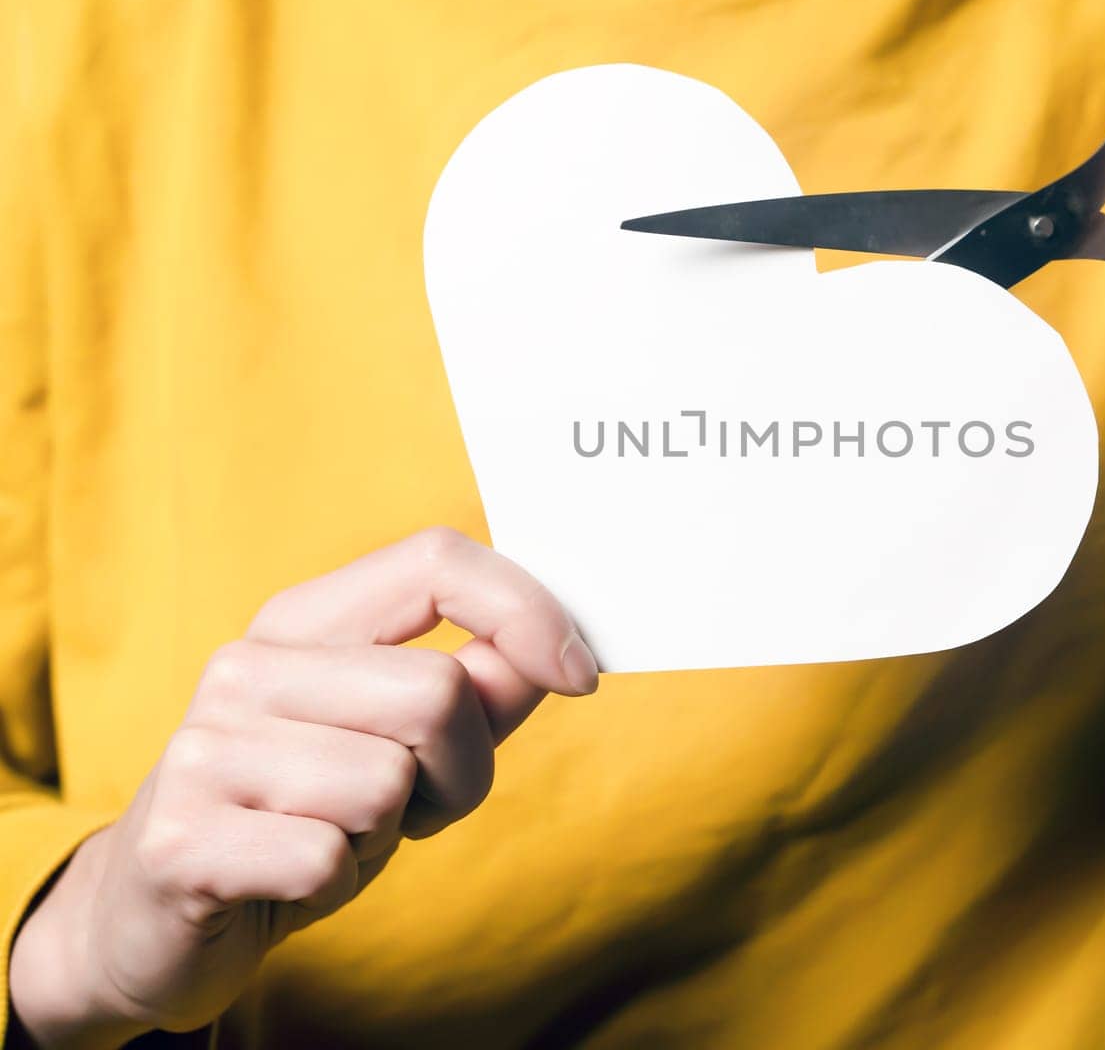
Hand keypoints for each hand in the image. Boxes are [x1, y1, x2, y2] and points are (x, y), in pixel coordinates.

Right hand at [8, 528, 597, 1047]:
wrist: (153, 916)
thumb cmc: (300, 815)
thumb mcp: (401, 746)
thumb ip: (480, 692)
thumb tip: (559, 649)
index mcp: (304, 623)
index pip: (435, 559)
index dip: (525, 610)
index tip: (580, 675)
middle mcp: (246, 666)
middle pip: (438, 693)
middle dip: (463, 772)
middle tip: (412, 809)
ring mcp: (203, 747)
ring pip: (390, 782)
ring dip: (389, 834)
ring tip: (334, 837)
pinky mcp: (179, 838)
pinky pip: (330, 857)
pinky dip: (335, 882)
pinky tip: (290, 879)